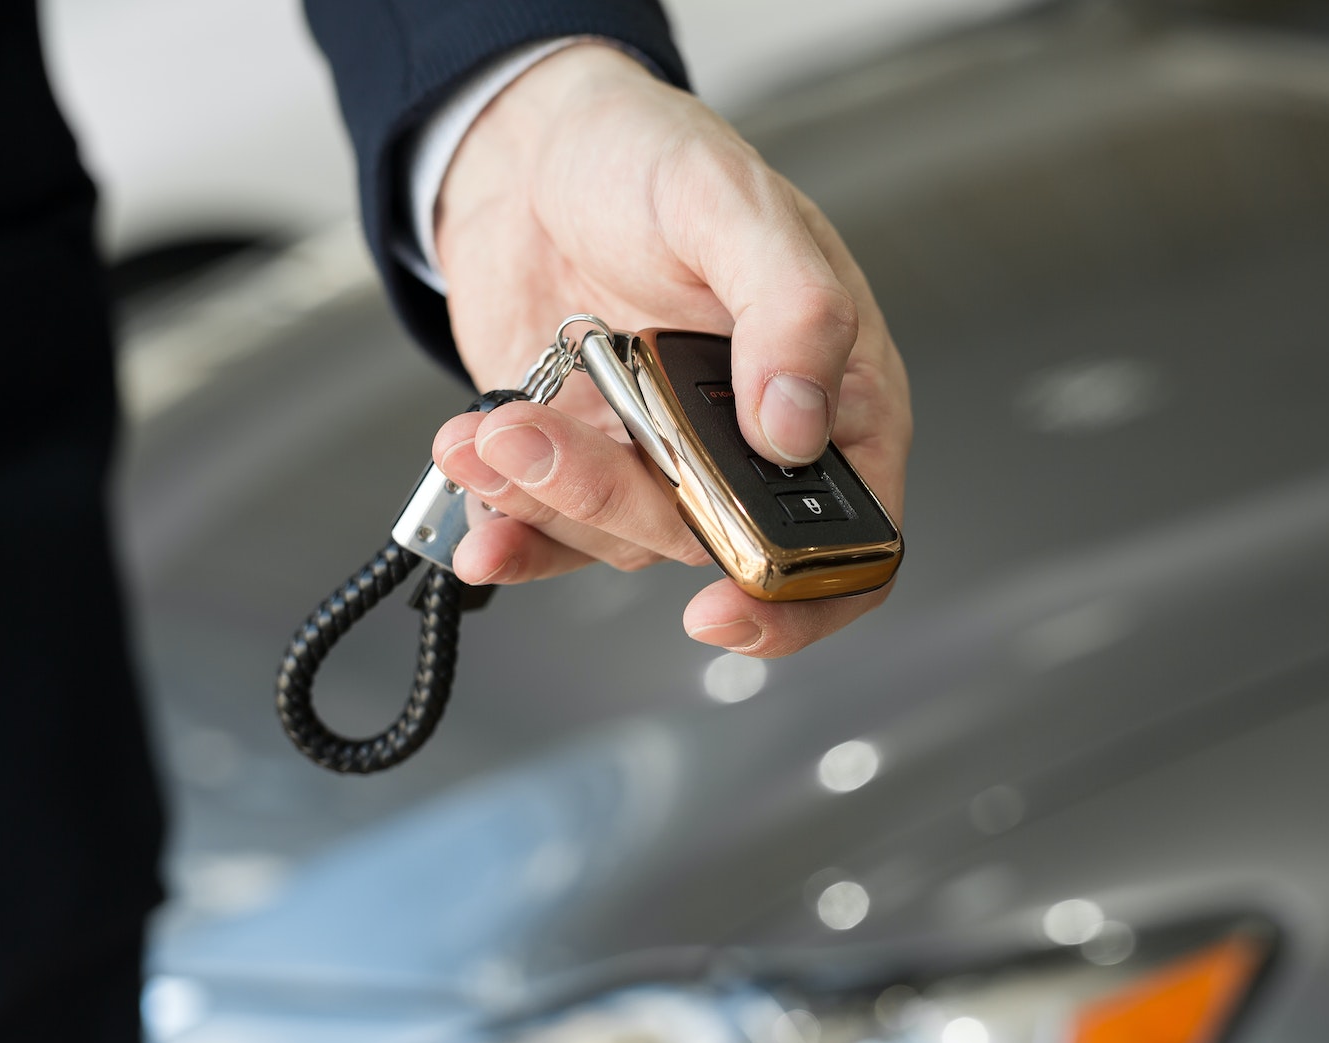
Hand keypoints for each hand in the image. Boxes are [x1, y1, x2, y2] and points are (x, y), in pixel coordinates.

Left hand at [429, 45, 909, 657]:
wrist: (530, 147)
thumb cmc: (653, 158)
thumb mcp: (735, 207)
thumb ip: (791, 309)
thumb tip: (797, 426)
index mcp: (835, 396)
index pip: (855, 539)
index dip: (802, 596)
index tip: (726, 609)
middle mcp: (755, 446)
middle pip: (714, 546)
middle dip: (617, 505)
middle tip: (543, 438)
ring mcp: (667, 463)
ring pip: (621, 539)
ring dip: (545, 496)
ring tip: (492, 425)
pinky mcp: (586, 463)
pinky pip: (555, 534)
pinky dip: (509, 528)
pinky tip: (474, 491)